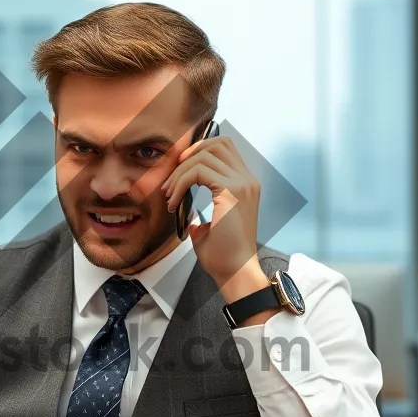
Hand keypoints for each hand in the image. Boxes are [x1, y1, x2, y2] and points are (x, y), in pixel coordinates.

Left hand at [161, 133, 271, 309]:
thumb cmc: (224, 255)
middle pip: (218, 143)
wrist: (235, 273)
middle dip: (190, 154)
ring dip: (180, 173)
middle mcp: (247, 180)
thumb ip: (201, 214)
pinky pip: (199, 172)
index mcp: (246, 185)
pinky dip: (180, 183)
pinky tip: (173, 201)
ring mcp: (242, 184)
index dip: (200, 151)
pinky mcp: (232, 192)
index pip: (225, 148)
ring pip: (205, 156)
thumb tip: (186, 213)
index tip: (179, 171)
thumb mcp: (210, 227)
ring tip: (169, 195)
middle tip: (172, 178)